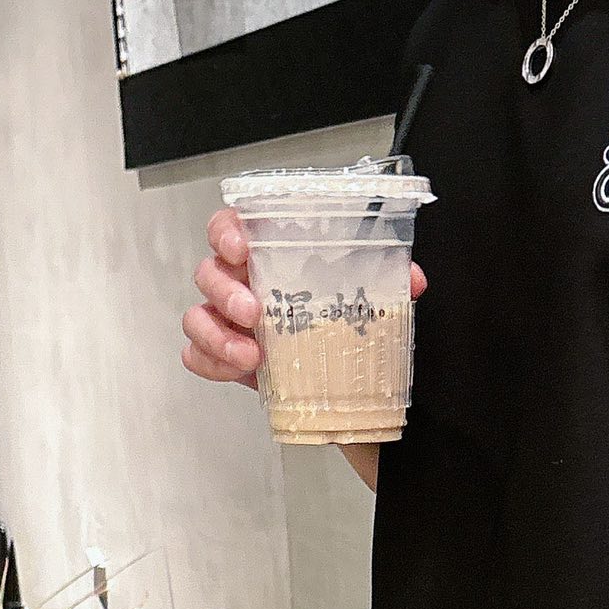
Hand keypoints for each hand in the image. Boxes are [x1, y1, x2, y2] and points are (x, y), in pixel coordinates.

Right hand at [181, 209, 426, 388]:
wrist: (341, 382)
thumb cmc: (341, 324)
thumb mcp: (367, 300)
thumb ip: (385, 283)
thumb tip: (412, 280)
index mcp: (268, 256)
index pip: (232, 226)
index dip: (228, 231)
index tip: (241, 247)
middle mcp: (241, 283)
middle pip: (209, 270)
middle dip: (226, 290)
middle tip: (253, 312)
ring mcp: (227, 321)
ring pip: (197, 314)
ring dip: (218, 334)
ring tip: (252, 354)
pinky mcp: (223, 356)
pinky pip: (197, 355)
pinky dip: (212, 362)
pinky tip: (240, 369)